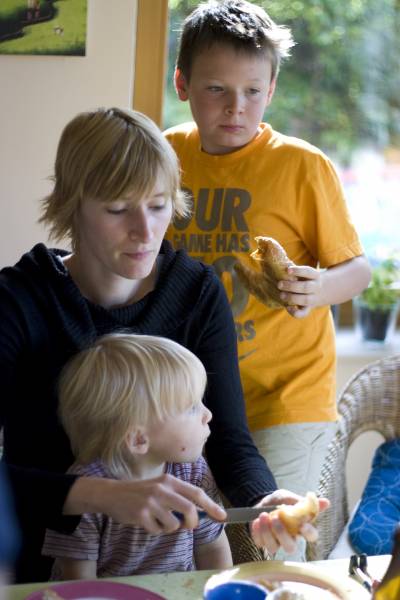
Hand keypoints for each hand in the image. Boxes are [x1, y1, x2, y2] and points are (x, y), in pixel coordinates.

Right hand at [65, 474, 225, 534]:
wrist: (112, 493)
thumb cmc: (140, 493)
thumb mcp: (160, 488)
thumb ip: (178, 498)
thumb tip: (199, 514)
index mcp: (170, 480)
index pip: (196, 492)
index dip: (211, 505)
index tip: (222, 516)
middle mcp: (162, 489)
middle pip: (190, 510)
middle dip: (192, 523)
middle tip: (187, 526)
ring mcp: (151, 502)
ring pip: (174, 524)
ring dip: (169, 528)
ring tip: (158, 520)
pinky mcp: (141, 515)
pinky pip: (157, 531)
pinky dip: (154, 531)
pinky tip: (145, 521)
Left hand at [249, 489, 329, 554]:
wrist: (262, 501)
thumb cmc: (280, 502)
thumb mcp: (291, 498)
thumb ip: (304, 502)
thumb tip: (326, 502)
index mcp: (301, 528)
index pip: (311, 536)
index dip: (308, 533)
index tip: (302, 525)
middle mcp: (290, 539)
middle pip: (291, 547)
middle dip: (282, 534)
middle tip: (275, 518)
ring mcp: (276, 542)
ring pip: (273, 547)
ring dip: (267, 532)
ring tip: (263, 515)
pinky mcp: (262, 542)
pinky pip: (260, 542)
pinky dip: (257, 532)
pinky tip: (256, 520)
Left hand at [278, 266, 323, 318]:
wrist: (324, 290)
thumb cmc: (307, 278)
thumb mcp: (306, 272)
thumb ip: (295, 270)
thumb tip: (277, 262)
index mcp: (315, 276)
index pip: (309, 272)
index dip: (298, 271)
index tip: (287, 270)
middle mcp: (316, 287)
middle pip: (306, 287)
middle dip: (292, 286)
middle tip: (279, 284)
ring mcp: (314, 298)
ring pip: (306, 300)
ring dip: (292, 297)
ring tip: (281, 295)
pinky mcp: (309, 308)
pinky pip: (303, 313)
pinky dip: (295, 312)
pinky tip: (287, 307)